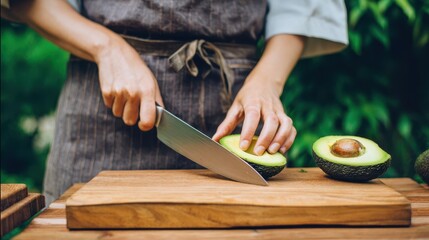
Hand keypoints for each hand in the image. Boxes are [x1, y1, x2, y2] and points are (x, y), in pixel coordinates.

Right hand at [96, 37, 163, 130]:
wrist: (114, 53)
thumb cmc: (136, 68)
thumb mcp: (151, 81)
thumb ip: (156, 100)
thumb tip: (159, 118)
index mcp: (147, 91)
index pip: (148, 120)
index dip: (145, 125)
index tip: (144, 123)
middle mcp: (133, 93)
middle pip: (129, 121)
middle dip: (131, 116)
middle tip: (133, 104)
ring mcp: (118, 93)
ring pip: (118, 114)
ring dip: (121, 108)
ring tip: (124, 93)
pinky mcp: (106, 92)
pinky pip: (110, 106)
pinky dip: (112, 101)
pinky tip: (116, 89)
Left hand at [213, 34, 303, 154]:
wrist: (264, 83)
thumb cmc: (247, 97)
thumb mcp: (235, 107)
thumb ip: (226, 124)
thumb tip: (215, 139)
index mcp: (253, 102)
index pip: (252, 116)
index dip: (248, 131)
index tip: (243, 146)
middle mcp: (268, 106)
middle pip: (271, 120)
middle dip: (266, 137)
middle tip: (258, 152)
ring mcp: (279, 111)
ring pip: (285, 123)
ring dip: (281, 139)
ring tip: (273, 152)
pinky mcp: (285, 116)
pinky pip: (291, 128)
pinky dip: (289, 139)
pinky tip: (282, 150)